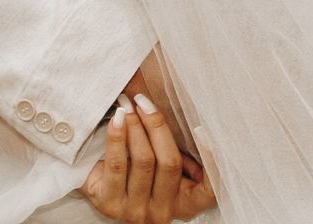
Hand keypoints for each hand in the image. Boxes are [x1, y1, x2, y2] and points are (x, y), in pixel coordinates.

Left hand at [82, 94, 216, 222]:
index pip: (210, 189)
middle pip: (170, 163)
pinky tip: (117, 119)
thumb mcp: (164, 165)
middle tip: (145, 102)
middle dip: (156, 126)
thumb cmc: (139, 170)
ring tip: (128, 105)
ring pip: (143, 160)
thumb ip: (176, 149)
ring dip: (135, 126)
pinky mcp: (109, 204)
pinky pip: (117, 165)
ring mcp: (136, 211)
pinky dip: (117, 137)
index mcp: (185, 203)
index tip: (202, 128)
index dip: (212, 160)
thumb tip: (185, 114)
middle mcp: (162, 211)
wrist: (100, 189)